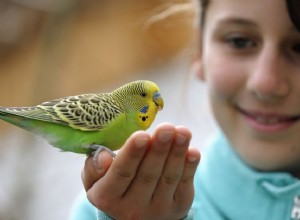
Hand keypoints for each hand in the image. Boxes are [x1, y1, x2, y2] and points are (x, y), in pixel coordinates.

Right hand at [82, 123, 199, 219]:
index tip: (142, 135)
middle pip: (148, 175)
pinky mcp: (178, 207)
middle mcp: (133, 208)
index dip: (132, 154)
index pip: (121, 173)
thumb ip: (94, 168)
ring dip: (177, 153)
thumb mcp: (95, 181)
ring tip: (183, 132)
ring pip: (168, 178)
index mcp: (108, 198)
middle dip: (158, 149)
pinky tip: (193, 151)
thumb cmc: (114, 187)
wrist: (135, 216)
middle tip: (166, 128)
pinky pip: (184, 185)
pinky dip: (190, 167)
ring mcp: (158, 209)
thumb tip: (104, 156)